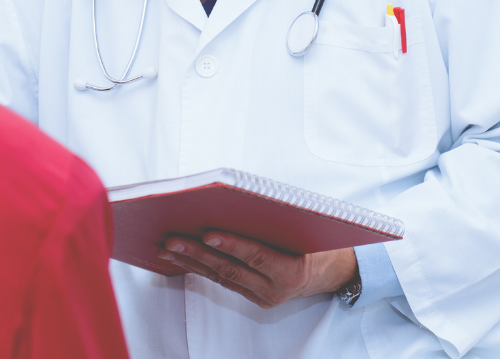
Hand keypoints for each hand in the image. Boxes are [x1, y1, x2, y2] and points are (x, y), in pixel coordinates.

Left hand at [158, 232, 357, 308]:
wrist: (334, 273)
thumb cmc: (318, 242)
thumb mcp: (305, 229)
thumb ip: (274, 221)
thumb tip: (238, 200)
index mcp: (291, 271)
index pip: (255, 256)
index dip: (231, 244)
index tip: (207, 233)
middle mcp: (274, 289)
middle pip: (229, 269)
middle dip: (196, 254)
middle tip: (171, 240)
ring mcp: (263, 297)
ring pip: (221, 277)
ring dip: (191, 263)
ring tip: (166, 249)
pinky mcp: (254, 299)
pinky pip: (223, 282)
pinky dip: (200, 269)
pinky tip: (180, 260)